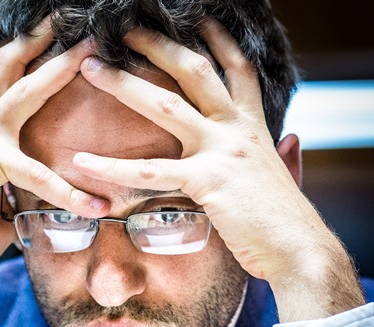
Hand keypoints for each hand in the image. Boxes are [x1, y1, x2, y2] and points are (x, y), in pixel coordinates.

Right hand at [0, 19, 108, 272]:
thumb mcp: (4, 197)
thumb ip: (26, 183)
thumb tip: (58, 189)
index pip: (2, 80)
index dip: (26, 55)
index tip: (54, 38)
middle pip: (8, 66)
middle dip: (40, 39)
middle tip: (70, 20)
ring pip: (23, 92)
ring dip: (57, 68)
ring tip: (89, 51)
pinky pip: (38, 175)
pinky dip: (70, 194)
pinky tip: (95, 206)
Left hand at [74, 20, 363, 320]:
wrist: (298, 248)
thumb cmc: (285, 220)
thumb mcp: (287, 176)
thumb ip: (284, 154)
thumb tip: (290, 140)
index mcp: (255, 127)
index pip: (237, 70)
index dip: (219, 41)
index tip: (198, 19)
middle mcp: (237, 130)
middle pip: (195, 72)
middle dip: (159, 46)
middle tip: (125, 31)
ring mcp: (221, 151)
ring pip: (166, 107)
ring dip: (126, 84)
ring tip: (92, 70)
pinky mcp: (206, 181)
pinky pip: (150, 172)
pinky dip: (112, 167)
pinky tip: (83, 162)